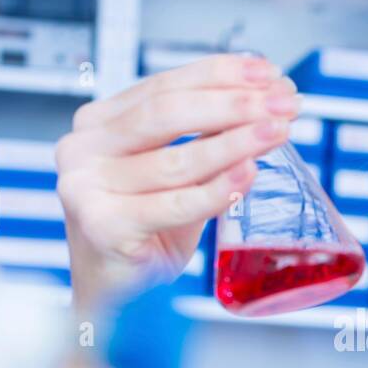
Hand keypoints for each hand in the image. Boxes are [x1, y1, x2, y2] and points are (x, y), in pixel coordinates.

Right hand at [52, 53, 300, 304]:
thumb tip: (266, 103)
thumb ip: (206, 138)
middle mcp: (84, 148)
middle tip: (283, 103)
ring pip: (176, 159)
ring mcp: (86, 187)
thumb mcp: (178, 175)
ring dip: (234, 143)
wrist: (115, 294)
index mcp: (99, 124)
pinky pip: (175, 204)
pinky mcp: (103, 226)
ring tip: (277, 133)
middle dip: (234, 104)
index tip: (269, 73)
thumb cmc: (146, 233)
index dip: (220, 75)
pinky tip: (248, 175)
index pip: (164, 85)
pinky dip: (216, 190)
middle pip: (168, 112)